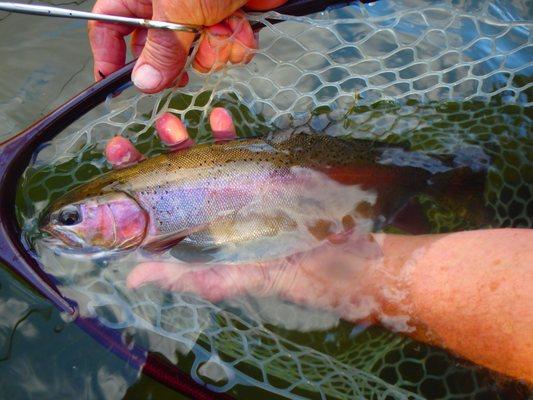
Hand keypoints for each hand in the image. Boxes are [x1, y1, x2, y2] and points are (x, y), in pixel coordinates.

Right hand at [88, 0, 286, 92]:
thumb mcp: (179, 9)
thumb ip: (162, 48)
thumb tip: (143, 82)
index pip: (109, 25)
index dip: (109, 55)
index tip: (117, 84)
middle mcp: (167, 8)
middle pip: (157, 51)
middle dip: (177, 62)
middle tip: (184, 72)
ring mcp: (197, 17)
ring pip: (195, 56)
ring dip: (213, 51)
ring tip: (224, 29)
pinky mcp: (224, 24)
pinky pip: (222, 51)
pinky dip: (234, 44)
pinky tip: (241, 25)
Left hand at [104, 109, 394, 323]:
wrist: (330, 258)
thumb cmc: (274, 273)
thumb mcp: (223, 278)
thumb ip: (180, 275)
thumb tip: (132, 278)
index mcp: (193, 237)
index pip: (151, 213)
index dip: (128, 191)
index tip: (112, 167)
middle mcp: (207, 212)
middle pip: (168, 182)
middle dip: (147, 160)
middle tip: (124, 142)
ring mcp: (232, 192)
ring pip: (199, 161)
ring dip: (183, 140)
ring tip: (168, 122)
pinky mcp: (257, 177)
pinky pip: (237, 150)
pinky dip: (227, 134)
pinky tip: (219, 118)